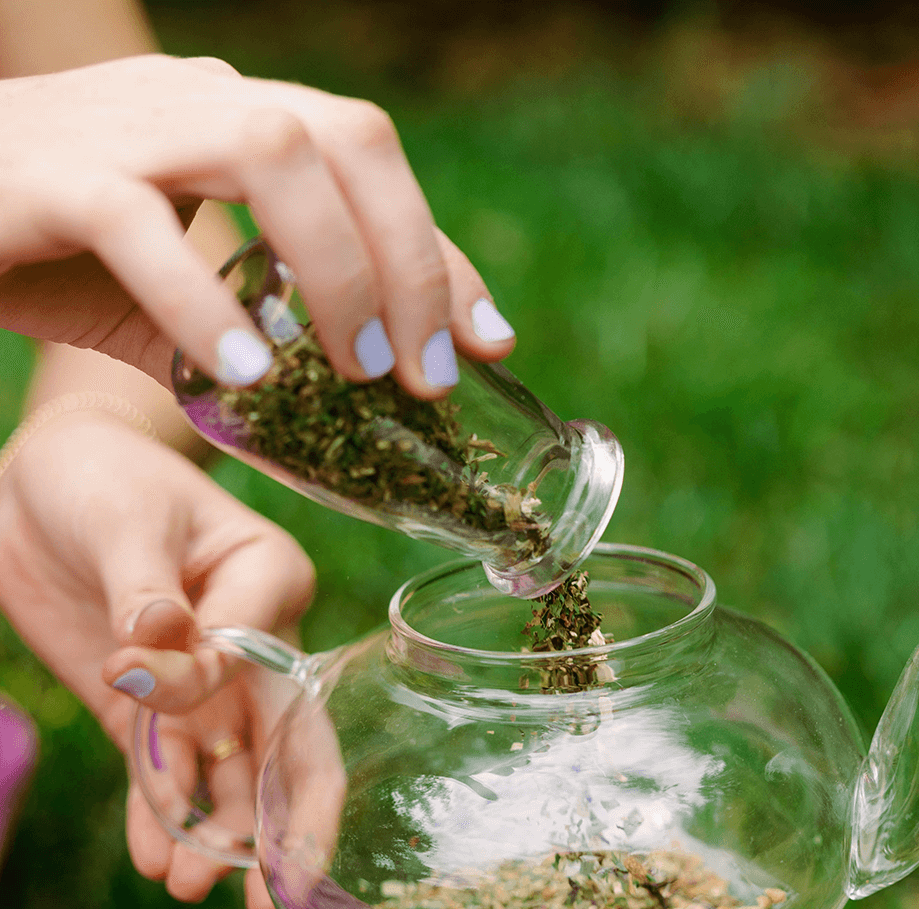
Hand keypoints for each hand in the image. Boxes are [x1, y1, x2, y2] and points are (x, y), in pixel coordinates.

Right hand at [0, 54, 515, 398]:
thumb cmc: (55, 247)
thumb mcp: (181, 287)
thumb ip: (256, 327)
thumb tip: (349, 415)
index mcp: (242, 123)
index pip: (374, 166)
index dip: (441, 255)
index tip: (488, 340)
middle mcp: (200, 105)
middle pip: (347, 141)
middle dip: (409, 265)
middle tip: (424, 377)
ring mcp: (127, 127)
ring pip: (270, 155)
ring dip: (335, 273)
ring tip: (354, 374)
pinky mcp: (51, 175)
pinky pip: (140, 224)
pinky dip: (201, 302)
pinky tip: (243, 376)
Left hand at [0, 411, 315, 908]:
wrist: (47, 483)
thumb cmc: (106, 478)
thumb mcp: (127, 517)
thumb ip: (147, 592)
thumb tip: (155, 652)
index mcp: (271, 582)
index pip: (266, 658)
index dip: (214, 688)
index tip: (135, 673)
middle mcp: (255, 642)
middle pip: (290, 740)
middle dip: (286, 822)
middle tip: (276, 899)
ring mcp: (202, 684)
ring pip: (230, 772)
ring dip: (217, 833)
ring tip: (193, 887)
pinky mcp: (147, 709)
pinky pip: (163, 774)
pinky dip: (161, 818)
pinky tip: (159, 862)